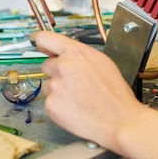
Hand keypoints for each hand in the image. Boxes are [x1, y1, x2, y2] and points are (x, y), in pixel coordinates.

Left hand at [36, 31, 157, 158]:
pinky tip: (75, 108)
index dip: (40, 41)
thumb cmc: (114, 92)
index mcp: (76, 53)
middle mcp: (62, 66)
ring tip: (79, 98)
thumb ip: (79, 54)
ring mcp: (55, 86)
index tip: (38, 43)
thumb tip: (63, 52)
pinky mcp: (50, 105)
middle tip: (75, 83)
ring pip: (49, 84)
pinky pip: (50, 101)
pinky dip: (59, 105)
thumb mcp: (102, 62)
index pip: (45, 38)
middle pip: (47, 65)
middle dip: (57, 72)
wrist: (119, 119)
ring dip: (58, 90)